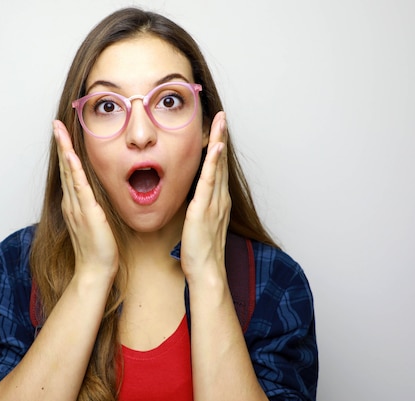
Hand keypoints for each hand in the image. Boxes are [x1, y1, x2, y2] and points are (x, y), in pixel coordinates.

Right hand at [54, 120, 118, 283]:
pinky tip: (71, 156)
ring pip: (69, 172)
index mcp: (74, 204)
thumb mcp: (97, 223)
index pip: (69, 172)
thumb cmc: (99, 250)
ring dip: (64, 150)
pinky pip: (80, 187)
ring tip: (58, 130)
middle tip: (56, 123)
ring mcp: (77, 206)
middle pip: (65, 167)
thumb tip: (98, 198)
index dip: (66, 152)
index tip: (63, 134)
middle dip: (61, 144)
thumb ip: (95, 208)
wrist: (95, 270)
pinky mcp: (87, 213)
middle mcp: (72, 202)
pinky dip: (74, 170)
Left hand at [180, 111, 230, 283]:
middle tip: (222, 116)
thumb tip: (192, 198)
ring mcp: (214, 202)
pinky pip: (210, 181)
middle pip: (222, 161)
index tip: (217, 129)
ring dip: (220, 141)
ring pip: (219, 166)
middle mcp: (220, 198)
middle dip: (222, 137)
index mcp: (217, 201)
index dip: (218, 147)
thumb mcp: (199, 223)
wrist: (206, 270)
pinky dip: (214, 162)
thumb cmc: (201, 251)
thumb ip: (198, 208)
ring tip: (221, 121)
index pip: (219, 168)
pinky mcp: (204, 208)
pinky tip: (215, 146)